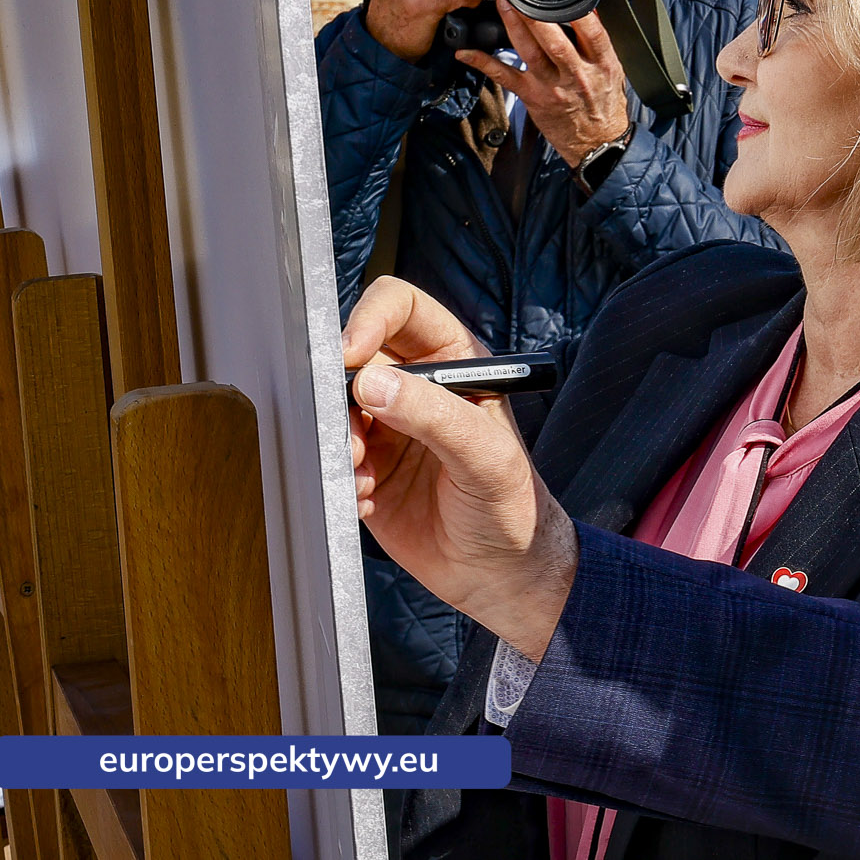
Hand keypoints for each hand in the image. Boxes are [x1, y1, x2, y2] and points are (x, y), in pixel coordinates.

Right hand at [345, 277, 575, 661]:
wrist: (500, 573)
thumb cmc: (511, 506)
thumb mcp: (485, 456)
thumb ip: (435, 416)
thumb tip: (373, 382)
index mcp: (455, 361)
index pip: (401, 308)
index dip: (369, 318)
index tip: (349, 355)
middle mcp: (416, 385)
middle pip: (353, 357)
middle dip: (341, 394)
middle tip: (355, 436)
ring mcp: (387, 425)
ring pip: (333, 407)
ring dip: (338, 440)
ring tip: (363, 475)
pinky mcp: (364, 466)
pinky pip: (328, 453)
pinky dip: (337, 474)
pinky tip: (366, 500)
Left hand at [457, 1, 630, 165]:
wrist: (597, 143)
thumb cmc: (605, 104)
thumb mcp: (613, 71)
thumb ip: (599, 43)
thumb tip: (587, 10)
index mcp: (602, 64)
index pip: (593, 33)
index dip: (578, 12)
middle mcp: (577, 75)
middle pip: (556, 41)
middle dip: (536, 16)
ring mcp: (553, 87)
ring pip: (530, 53)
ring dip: (514, 28)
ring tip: (503, 5)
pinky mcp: (533, 97)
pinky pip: (505, 77)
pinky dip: (483, 63)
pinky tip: (467, 52)